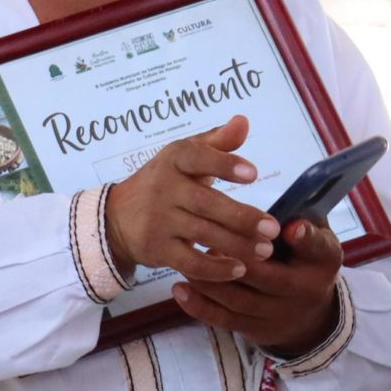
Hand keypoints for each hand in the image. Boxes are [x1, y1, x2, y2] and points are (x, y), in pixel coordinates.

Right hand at [104, 116, 277, 283]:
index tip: (253, 175)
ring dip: (237, 244)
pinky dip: (215, 268)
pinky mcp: (156, 248)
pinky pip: (189, 261)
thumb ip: (217, 143)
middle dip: (242, 217)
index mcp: (174, 160)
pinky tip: (238, 268)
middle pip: (207, 203)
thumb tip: (244, 121)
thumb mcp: (184, 158)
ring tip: (265, 250)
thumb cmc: (164, 183)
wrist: (116, 217)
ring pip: (203, 234)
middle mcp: (163, 188)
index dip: (224, 165)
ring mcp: (157, 220)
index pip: (198, 159)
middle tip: (273, 228)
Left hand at [173, 217, 342, 353]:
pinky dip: (199, 306)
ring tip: (184, 262)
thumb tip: (286, 219)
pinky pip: (225, 320)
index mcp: (322, 262)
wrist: (309, 316)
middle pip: (267, 277)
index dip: (305, 238)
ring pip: (240, 300)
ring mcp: (278, 314)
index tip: (290, 227)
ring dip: (210, 281)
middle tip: (204, 238)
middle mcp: (303, 291)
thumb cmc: (303, 262)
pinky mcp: (256, 330)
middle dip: (235, 260)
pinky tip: (179, 289)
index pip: (317, 249)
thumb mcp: (314, 242)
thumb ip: (302, 228)